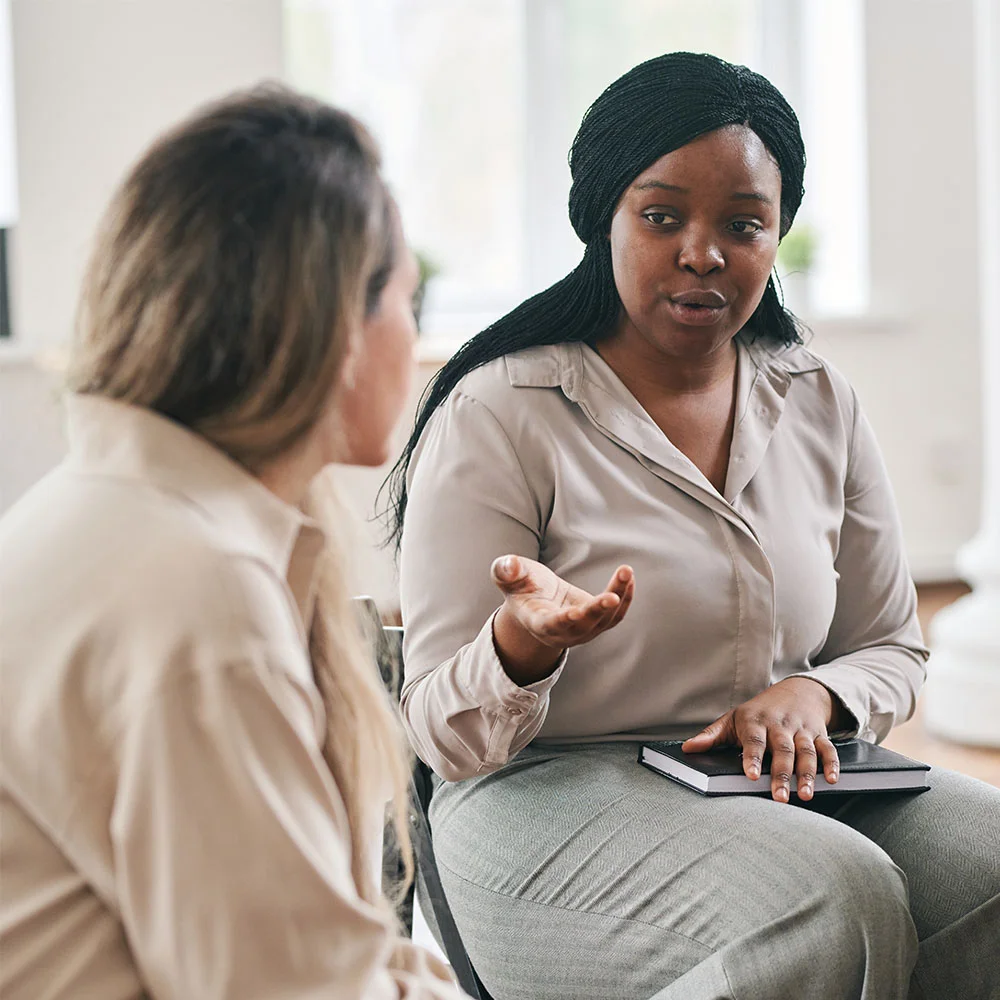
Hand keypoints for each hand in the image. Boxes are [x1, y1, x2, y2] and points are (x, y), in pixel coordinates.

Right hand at [490, 555, 634, 685]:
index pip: (552, 625)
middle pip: (584, 626)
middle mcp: (563, 632)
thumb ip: (506, 570)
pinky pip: (615, 615)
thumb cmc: (521, 587)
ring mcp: (582, 630)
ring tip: (625, 571)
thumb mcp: (508, 576)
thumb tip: (509, 564)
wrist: (536, 602)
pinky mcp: (597, 622)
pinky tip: (628, 577)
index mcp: (538, 622)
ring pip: (605, 619)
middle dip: (598, 611)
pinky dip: (625, 597)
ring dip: (618, 596)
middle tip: (613, 596)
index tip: (576, 613)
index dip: (564, 620)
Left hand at [681, 677, 841, 802]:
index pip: (753, 740)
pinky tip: (830, 780)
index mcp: (755, 721)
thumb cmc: (759, 711)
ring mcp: (800, 729)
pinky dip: (831, 764)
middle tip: (780, 797)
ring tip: (805, 794)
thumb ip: (711, 736)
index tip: (751, 775)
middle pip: (782, 750)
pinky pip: (827, 749)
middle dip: (781, 774)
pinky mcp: (819, 734)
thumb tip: (688, 748)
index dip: (752, 757)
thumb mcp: (732, 719)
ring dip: (806, 773)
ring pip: (805, 752)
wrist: (797, 690)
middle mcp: (779, 725)